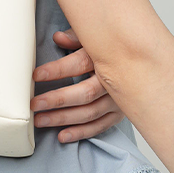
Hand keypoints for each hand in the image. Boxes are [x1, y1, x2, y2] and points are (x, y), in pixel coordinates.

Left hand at [30, 27, 124, 142]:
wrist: (138, 62)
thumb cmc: (109, 48)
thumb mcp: (93, 37)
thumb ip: (75, 37)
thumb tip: (59, 38)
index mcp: (105, 58)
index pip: (78, 64)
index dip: (56, 70)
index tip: (36, 75)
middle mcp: (114, 81)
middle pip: (85, 93)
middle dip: (57, 99)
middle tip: (35, 103)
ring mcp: (118, 100)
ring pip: (90, 113)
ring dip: (63, 118)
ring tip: (40, 120)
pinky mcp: (119, 113)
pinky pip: (100, 126)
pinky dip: (81, 132)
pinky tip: (62, 135)